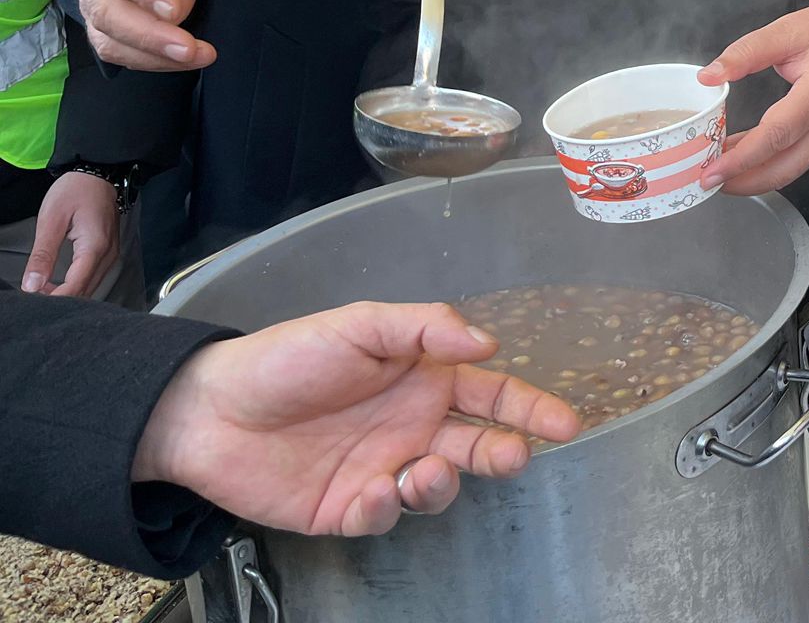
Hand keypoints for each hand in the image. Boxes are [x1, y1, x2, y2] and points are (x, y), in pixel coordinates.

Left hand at [20, 171, 118, 295]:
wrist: (98, 174)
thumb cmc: (76, 190)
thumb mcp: (51, 219)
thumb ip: (42, 255)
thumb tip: (32, 284)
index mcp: (95, 247)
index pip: (75, 287)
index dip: (53, 299)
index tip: (32, 300)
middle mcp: (108, 255)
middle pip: (84, 292)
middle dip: (59, 299)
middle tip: (32, 295)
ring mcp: (111, 254)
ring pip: (89, 287)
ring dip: (66, 293)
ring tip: (40, 289)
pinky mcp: (108, 253)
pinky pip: (92, 278)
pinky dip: (74, 285)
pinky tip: (56, 283)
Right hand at [70, 0, 219, 69]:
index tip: (174, 9)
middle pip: (108, 10)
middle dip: (149, 34)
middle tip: (189, 47)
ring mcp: (93, 0)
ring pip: (109, 37)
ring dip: (152, 54)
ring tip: (196, 55)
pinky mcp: (105, 25)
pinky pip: (118, 52)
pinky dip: (151, 61)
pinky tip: (185, 60)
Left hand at [131, 300, 581, 536]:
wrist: (209, 411)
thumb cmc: (287, 358)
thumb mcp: (359, 326)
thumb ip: (424, 328)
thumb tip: (487, 343)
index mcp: (424, 378)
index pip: (494, 394)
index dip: (532, 407)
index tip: (565, 423)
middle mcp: (414, 425)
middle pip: (479, 444)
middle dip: (504, 452)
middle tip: (513, 456)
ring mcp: (385, 468)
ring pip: (438, 486)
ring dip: (443, 482)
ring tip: (423, 471)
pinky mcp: (350, 509)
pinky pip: (385, 516)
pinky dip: (387, 506)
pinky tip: (372, 489)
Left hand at [694, 4, 808, 195]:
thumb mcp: (786, 30)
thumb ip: (746, 53)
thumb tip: (708, 76)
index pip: (779, 133)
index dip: (744, 157)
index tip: (713, 169)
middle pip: (786, 166)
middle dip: (744, 180)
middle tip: (707, 181)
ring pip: (791, 170)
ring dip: (754, 176)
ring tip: (718, 172)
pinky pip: (797, 159)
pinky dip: (767, 164)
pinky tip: (741, 158)